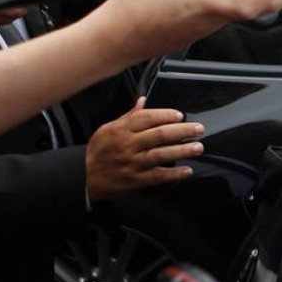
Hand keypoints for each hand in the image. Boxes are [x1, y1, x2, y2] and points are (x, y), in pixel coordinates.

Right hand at [85, 96, 204, 200]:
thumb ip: (129, 116)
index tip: (180, 115)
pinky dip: (173, 174)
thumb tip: (143, 100)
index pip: (147, 118)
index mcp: (122, 130)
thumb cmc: (98, 151)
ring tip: (198, 147)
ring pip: (160, 154)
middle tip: (198, 129)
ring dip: (182, 150)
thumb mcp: (108, 128)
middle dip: (182, 131)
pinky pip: (157, 176)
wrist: (83, 177)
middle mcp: (128, 145)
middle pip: (159, 135)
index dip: (166, 115)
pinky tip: (187, 171)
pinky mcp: (135, 180)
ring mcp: (132, 163)